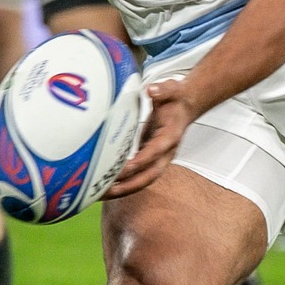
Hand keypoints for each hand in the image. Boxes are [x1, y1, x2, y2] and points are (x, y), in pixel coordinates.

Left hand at [104, 78, 199, 198]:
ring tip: (99, 194)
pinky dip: (122, 184)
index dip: (142, 160)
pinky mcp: (150, 161)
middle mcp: (165, 153)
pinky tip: (104, 187)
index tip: (126, 168)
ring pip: (142, 181)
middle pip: (149, 175)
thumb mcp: (171, 90)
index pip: (155, 151)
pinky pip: (137, 177)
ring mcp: (158, 160)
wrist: (184, 107)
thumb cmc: (174, 99)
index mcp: (170, 136)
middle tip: (106, 190)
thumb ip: (162, 91)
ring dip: (122, 190)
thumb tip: (151, 90)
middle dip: (128, 185)